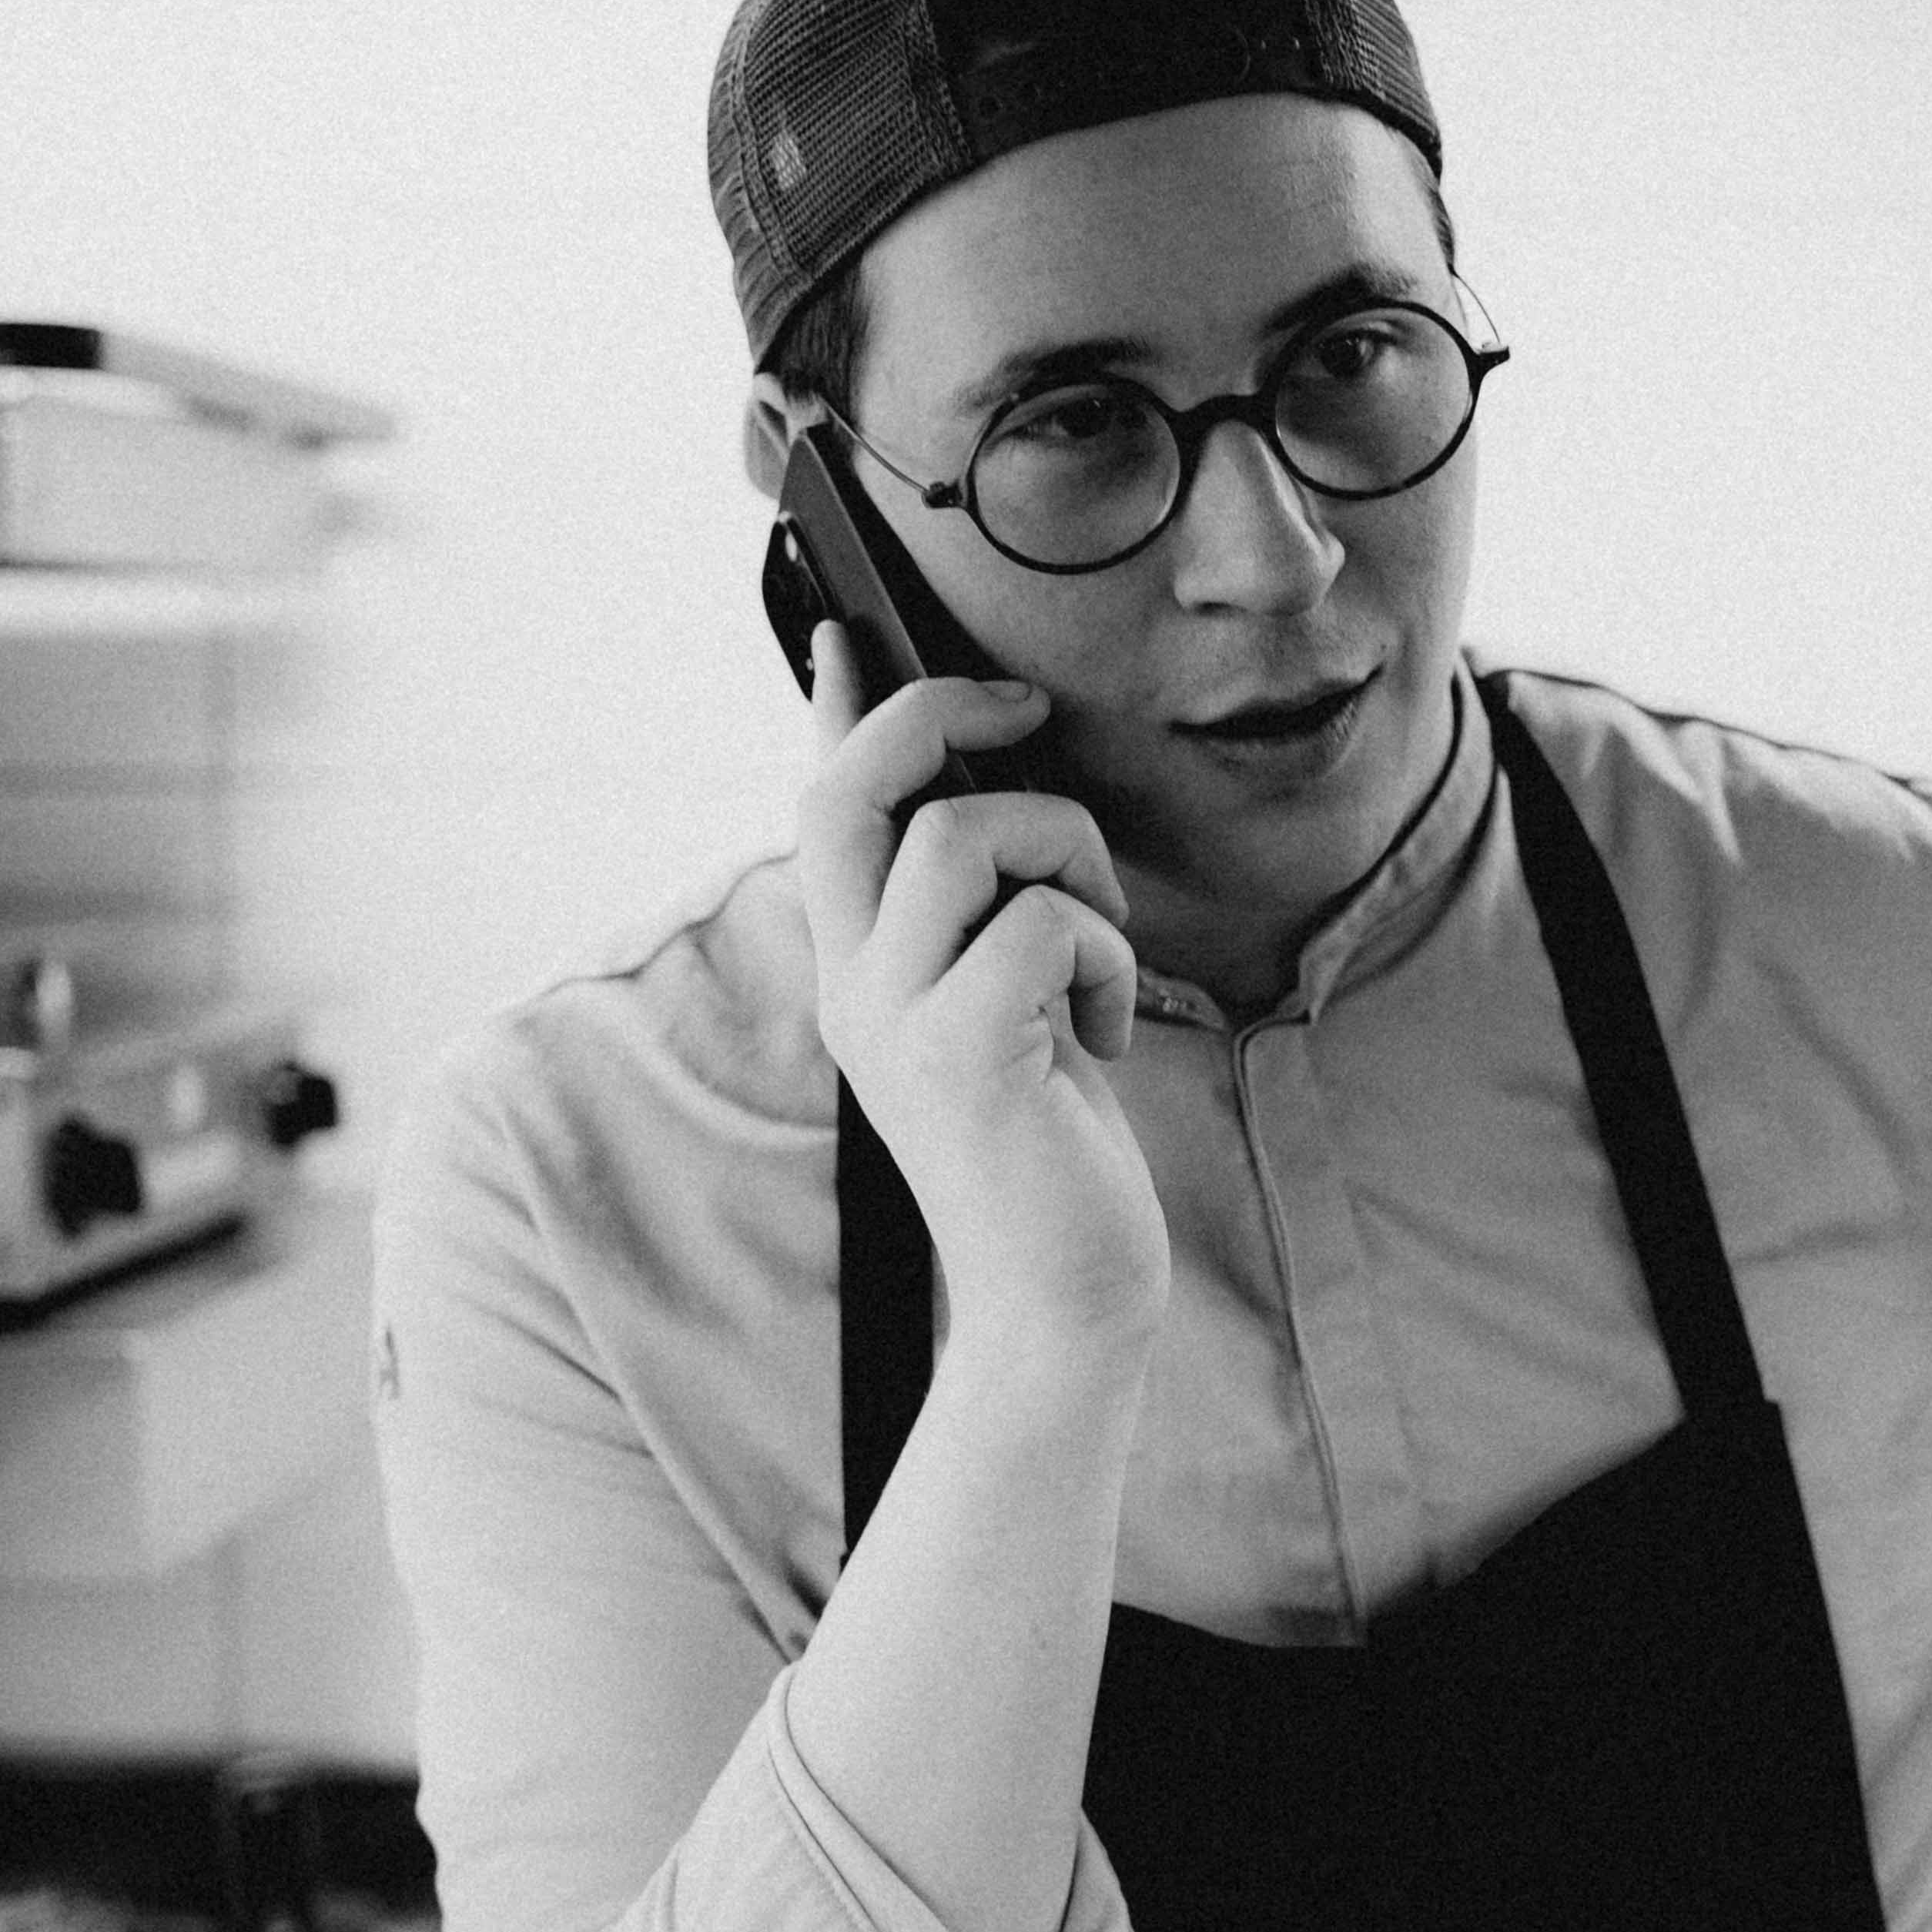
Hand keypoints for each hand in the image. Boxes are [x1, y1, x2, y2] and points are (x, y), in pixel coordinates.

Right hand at [795, 633, 1168, 1374]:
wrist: (1062, 1300)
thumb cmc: (1052, 1150)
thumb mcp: (1013, 1009)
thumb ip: (989, 915)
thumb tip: (1000, 808)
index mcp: (861, 966)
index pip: (825, 807)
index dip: (838, 709)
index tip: (845, 631)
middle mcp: (854, 984)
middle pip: (853, 789)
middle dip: (940, 716)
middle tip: (1022, 713)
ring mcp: (894, 1018)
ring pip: (963, 836)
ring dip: (1067, 857)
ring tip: (1098, 942)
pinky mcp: (959, 1054)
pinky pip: (1044, 923)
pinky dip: (1105, 955)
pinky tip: (1107, 1028)